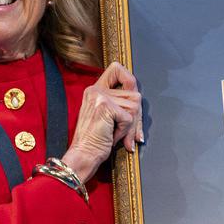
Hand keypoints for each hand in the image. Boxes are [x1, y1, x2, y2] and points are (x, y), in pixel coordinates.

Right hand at [61, 62, 142, 182]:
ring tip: (118, 135)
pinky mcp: (106, 107)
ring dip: (131, 126)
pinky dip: (126, 131)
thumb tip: (139, 100)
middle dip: (137, 116)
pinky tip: (114, 137)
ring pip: (135, 107)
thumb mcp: (106, 117)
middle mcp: (96, 90)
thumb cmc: (95, 140)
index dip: (129, 79)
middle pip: (134, 93)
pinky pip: (130, 118)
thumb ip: (119, 104)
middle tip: (131, 133)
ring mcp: (100, 97)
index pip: (117, 68)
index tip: (130, 96)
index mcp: (94, 90)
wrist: (83, 154)